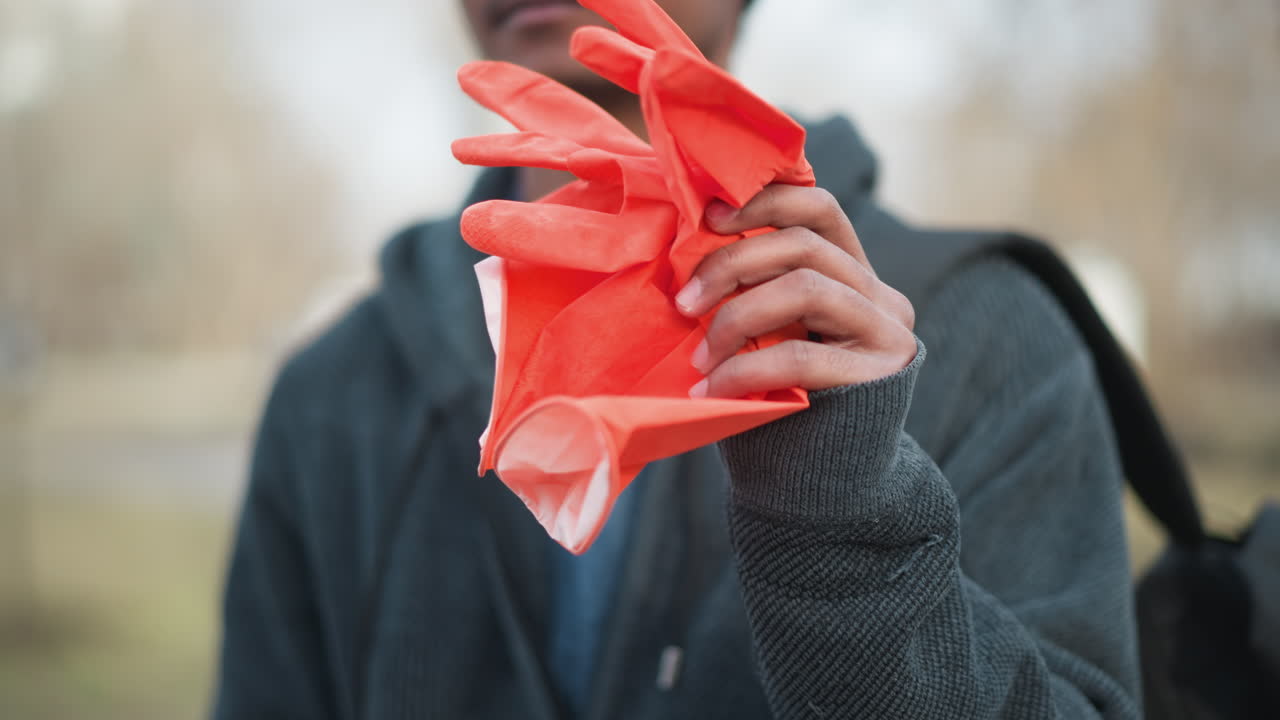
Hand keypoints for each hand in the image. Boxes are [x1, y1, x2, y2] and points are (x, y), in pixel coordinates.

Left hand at [676, 185, 916, 398]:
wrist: (820, 488)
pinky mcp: (880, 376)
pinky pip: (800, 355)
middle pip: (803, 243)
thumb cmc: (780, 405)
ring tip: (699, 355)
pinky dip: (744, 370)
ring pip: (805, 287)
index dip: (764, 201)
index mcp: (852, 273)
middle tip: (683, 302)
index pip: (818, 209)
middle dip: (731, 264)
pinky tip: (711, 390)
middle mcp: (880, 294)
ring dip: (737, 317)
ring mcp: (887, 332)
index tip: (708, 217)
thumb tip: (693, 248)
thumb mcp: (768, 334)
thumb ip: (755, 291)